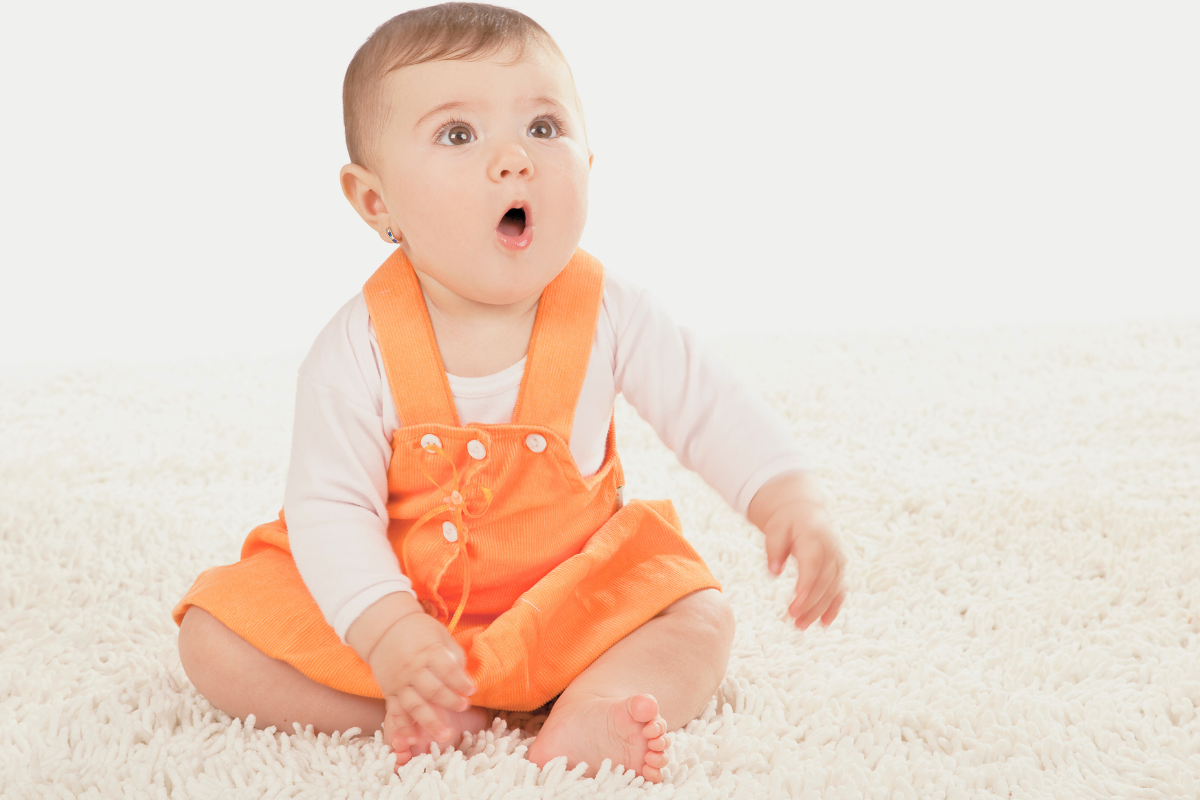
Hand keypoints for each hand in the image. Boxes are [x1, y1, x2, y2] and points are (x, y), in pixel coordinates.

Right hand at [367, 608, 475, 746]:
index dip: (461, 682)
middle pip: (433, 690)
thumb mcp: (440, 635)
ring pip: (415, 705)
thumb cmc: (419, 631)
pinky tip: (413, 738)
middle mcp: (412, 668)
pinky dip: (404, 726)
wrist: (384, 629)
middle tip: (464, 707)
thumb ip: (454, 655)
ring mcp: (399, 682)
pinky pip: (396, 712)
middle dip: (450, 701)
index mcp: (428, 652)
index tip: (472, 690)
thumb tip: (466, 678)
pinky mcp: (389, 692)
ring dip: (431, 722)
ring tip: (446, 735)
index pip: (447, 669)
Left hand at [747, 472, 846, 628]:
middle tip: (793, 620)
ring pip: (833, 589)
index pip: (813, 564)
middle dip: (811, 603)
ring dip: (819, 609)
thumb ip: (774, 549)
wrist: (805, 513)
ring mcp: (837, 561)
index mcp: (814, 537)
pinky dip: (834, 607)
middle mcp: (831, 550)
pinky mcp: (838, 570)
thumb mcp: (775, 529)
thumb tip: (774, 572)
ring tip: (801, 626)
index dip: (807, 584)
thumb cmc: (787, 522)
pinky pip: (839, 590)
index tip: (796, 603)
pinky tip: (824, 623)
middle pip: (824, 581)